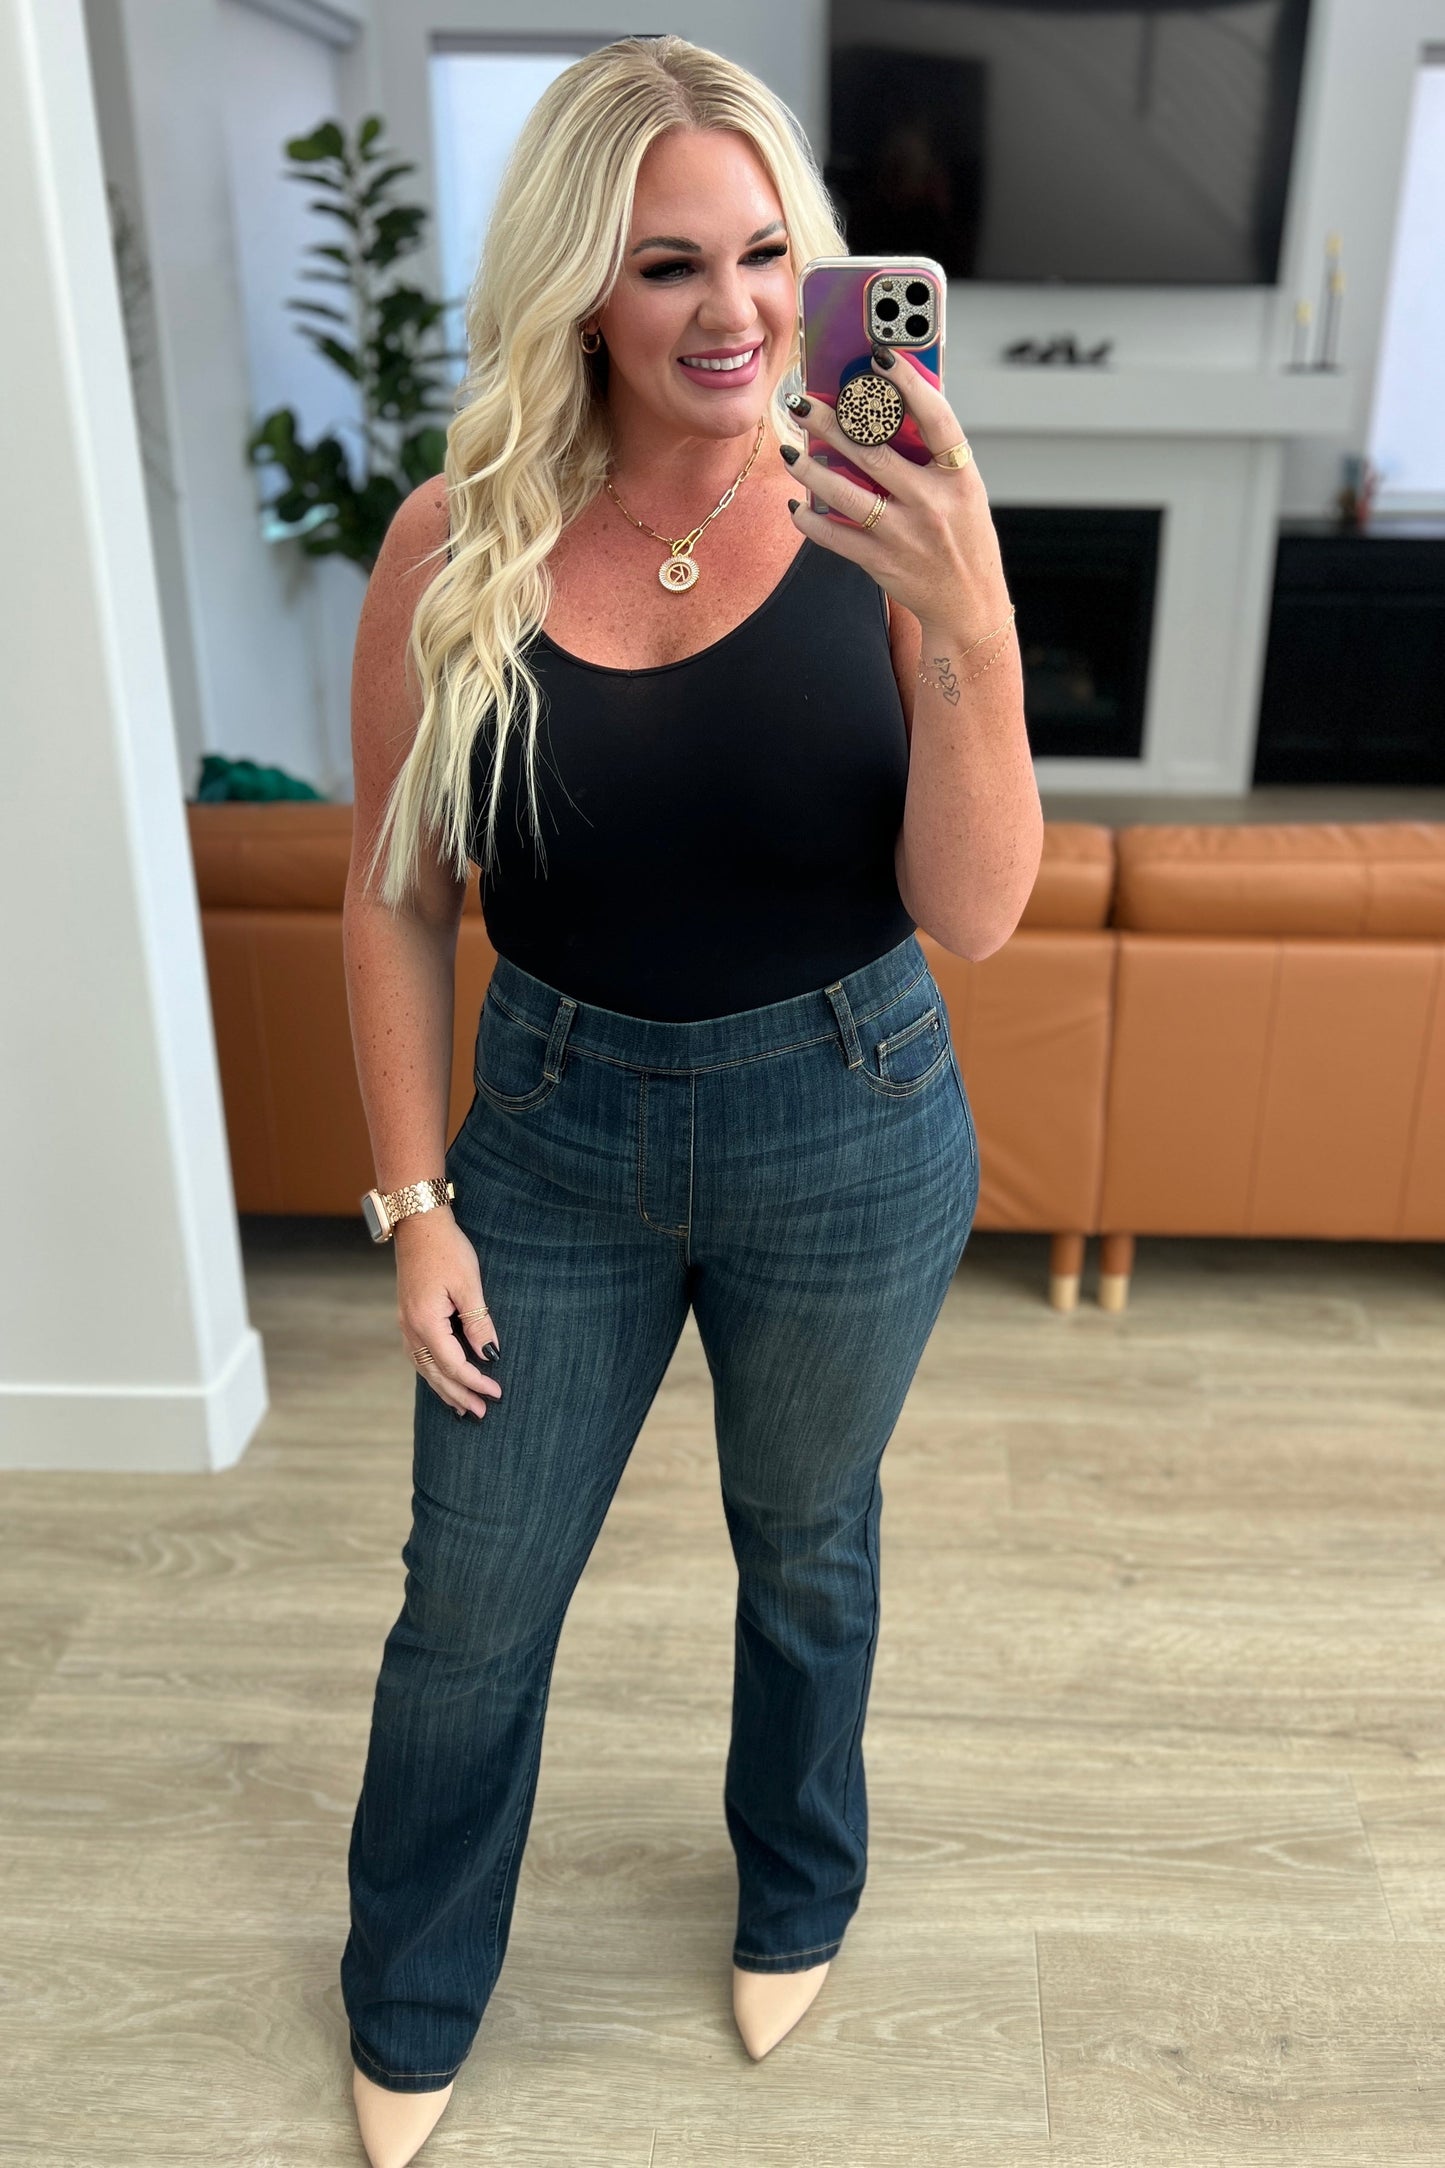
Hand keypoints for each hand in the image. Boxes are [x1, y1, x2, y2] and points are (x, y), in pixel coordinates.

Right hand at [393, 1210, 502, 1421]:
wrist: (418, 1224)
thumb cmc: (446, 1249)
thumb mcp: (469, 1285)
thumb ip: (478, 1322)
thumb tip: (489, 1354)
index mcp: (426, 1322)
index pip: (453, 1364)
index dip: (475, 1382)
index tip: (496, 1393)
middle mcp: (410, 1328)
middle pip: (435, 1373)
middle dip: (458, 1395)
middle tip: (480, 1414)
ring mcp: (406, 1323)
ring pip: (424, 1367)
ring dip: (443, 1388)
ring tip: (461, 1407)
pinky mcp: (408, 1316)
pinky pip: (419, 1355)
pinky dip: (432, 1372)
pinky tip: (441, 1378)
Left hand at [781, 350, 1010, 639]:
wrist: (968, 604)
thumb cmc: (963, 537)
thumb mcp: (964, 492)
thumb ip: (932, 457)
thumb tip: (885, 413)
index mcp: (960, 476)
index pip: (936, 418)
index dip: (908, 383)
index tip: (879, 356)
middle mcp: (933, 503)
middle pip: (874, 452)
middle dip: (830, 423)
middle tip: (801, 402)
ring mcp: (905, 535)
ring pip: (845, 494)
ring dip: (809, 470)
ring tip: (789, 451)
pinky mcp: (881, 562)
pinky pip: (835, 537)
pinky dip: (810, 521)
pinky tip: (795, 506)